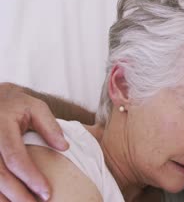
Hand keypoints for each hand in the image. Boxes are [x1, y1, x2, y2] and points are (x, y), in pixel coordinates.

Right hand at [0, 83, 68, 200]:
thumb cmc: (18, 105)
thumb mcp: (36, 108)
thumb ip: (50, 126)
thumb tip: (64, 147)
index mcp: (1, 128)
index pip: (15, 158)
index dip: (30, 177)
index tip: (47, 192)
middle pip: (0, 175)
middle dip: (18, 194)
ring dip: (7, 198)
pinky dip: (0, 193)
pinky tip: (12, 201)